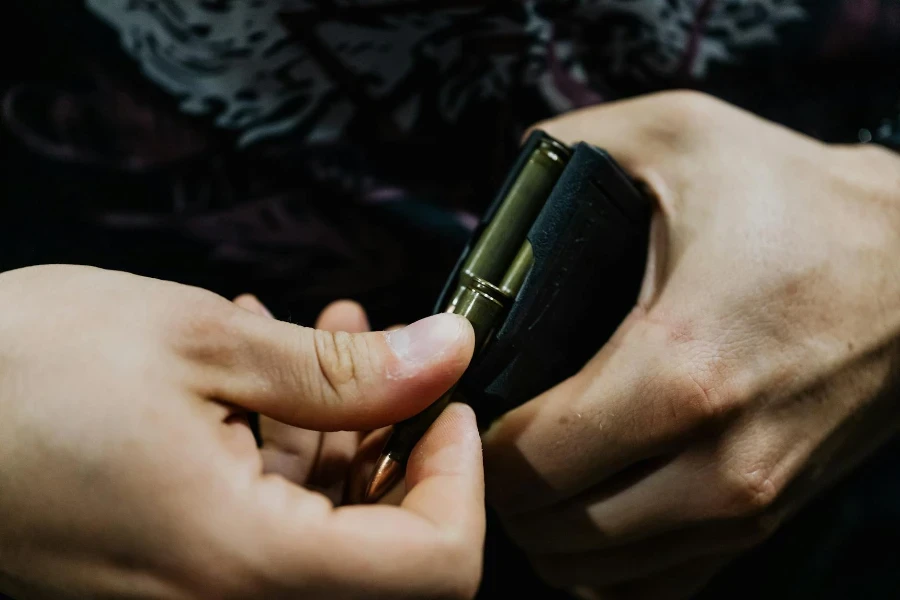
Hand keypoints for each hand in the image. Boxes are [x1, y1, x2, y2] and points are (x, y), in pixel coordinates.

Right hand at [0, 265, 483, 599]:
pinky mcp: (164, 567)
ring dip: (343, 435)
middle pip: (381, 557)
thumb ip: (344, 366)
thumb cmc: (20, 369)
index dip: (461, 483)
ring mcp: (188, 591)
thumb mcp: (205, 345)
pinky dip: (287, 450)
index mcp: (241, 563)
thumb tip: (445, 354)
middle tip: (391, 360)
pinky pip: (261, 522)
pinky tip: (270, 371)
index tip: (449, 407)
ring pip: (321, 534)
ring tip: (326, 340)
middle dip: (402, 449)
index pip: (430, 569)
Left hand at [482, 91, 899, 598]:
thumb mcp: (679, 133)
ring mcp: (748, 503)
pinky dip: (605, 559)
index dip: (473, 435)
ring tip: (528, 465)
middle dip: (499, 485)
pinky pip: (658, 582)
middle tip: (486, 429)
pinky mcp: (770, 517)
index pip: (530, 458)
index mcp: (678, 367)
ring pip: (600, 569)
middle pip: (555, 527)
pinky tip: (587, 505)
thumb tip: (498, 194)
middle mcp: (717, 460)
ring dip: (545, 526)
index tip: (465, 396)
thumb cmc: (798, 198)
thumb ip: (567, 150)